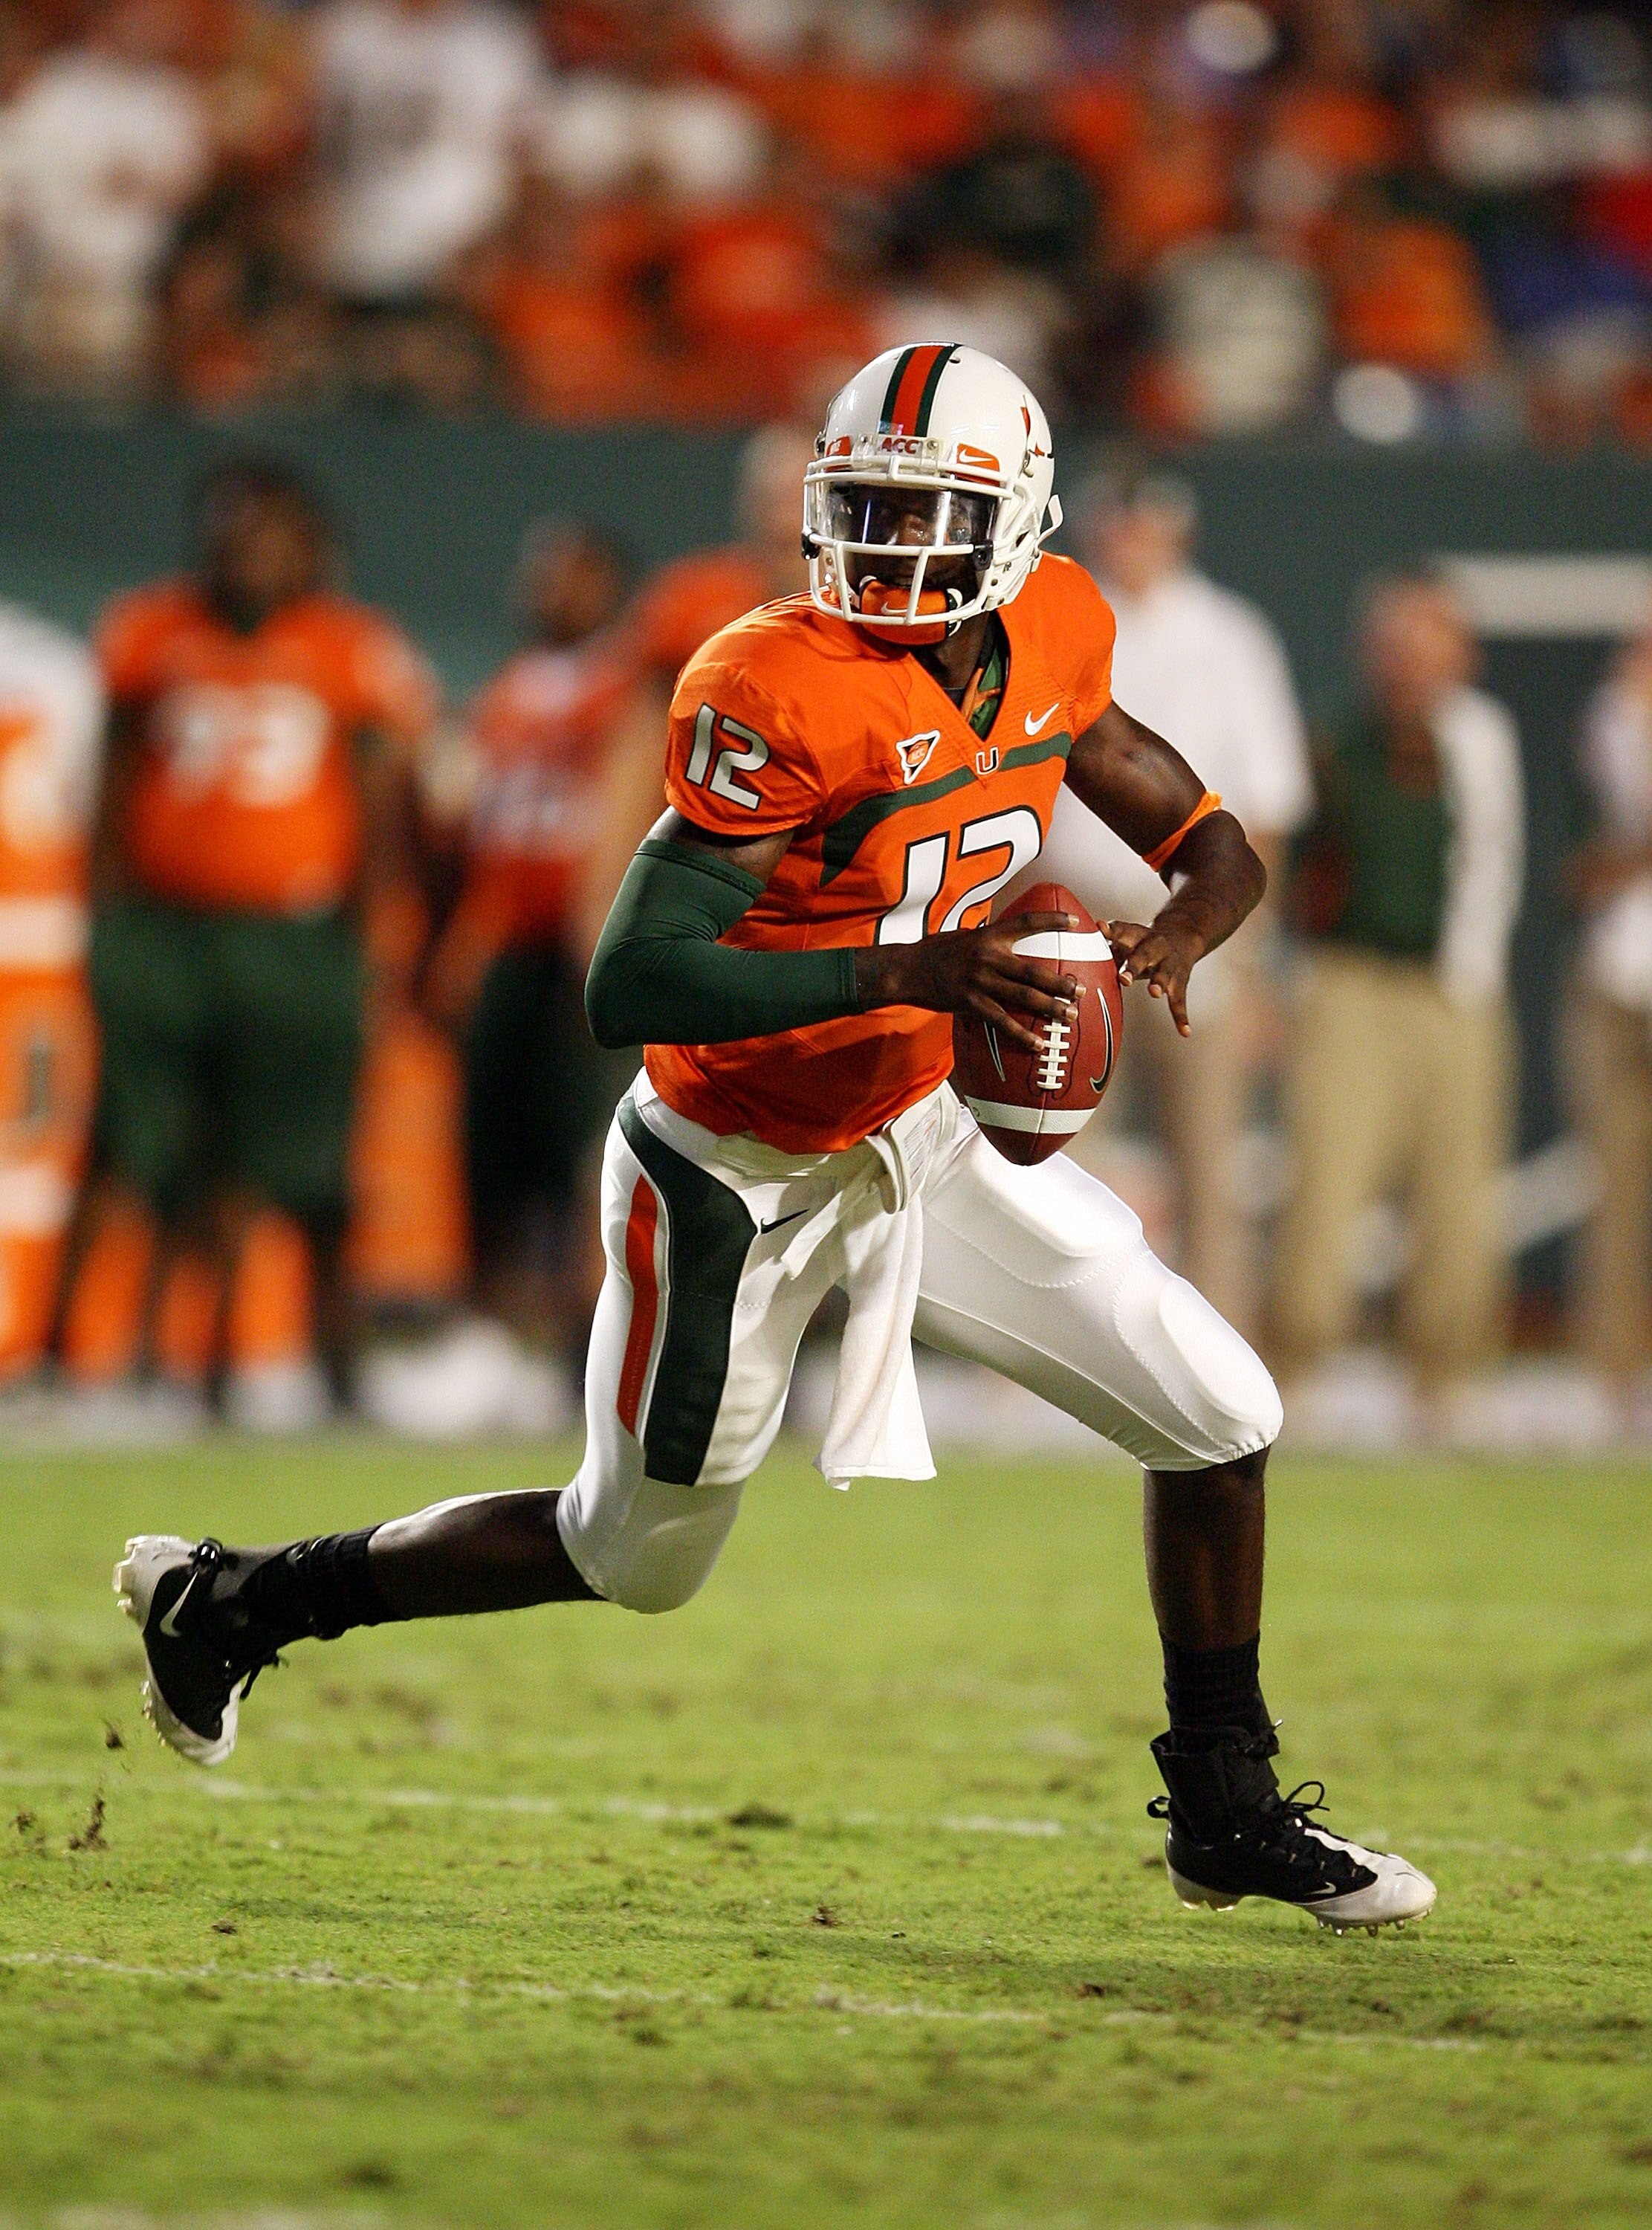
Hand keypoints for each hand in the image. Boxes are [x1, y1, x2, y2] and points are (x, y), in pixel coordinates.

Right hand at [856, 911, 1079, 1054]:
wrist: (906, 970)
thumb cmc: (934, 952)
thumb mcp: (963, 936)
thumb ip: (988, 939)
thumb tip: (1007, 938)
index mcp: (988, 936)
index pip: (1026, 922)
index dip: (1051, 921)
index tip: (1074, 923)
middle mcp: (988, 957)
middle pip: (1033, 970)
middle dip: (1060, 982)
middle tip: (1081, 990)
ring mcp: (980, 981)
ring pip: (1023, 996)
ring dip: (1050, 1007)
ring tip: (1070, 1016)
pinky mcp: (970, 1003)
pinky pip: (1001, 1021)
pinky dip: (1021, 1034)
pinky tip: (1037, 1044)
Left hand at [1107, 918, 1207, 1037]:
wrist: (1182, 935)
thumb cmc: (1142, 943)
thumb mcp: (1124, 941)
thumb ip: (1102, 948)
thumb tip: (1070, 957)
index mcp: (1136, 936)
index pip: (1122, 930)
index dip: (1111, 930)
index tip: (1101, 927)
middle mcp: (1154, 947)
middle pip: (1143, 955)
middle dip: (1133, 966)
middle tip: (1123, 978)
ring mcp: (1168, 963)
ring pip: (1164, 973)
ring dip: (1159, 982)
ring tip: (1155, 993)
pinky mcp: (1180, 980)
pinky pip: (1179, 1000)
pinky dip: (1181, 1016)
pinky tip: (1185, 1031)